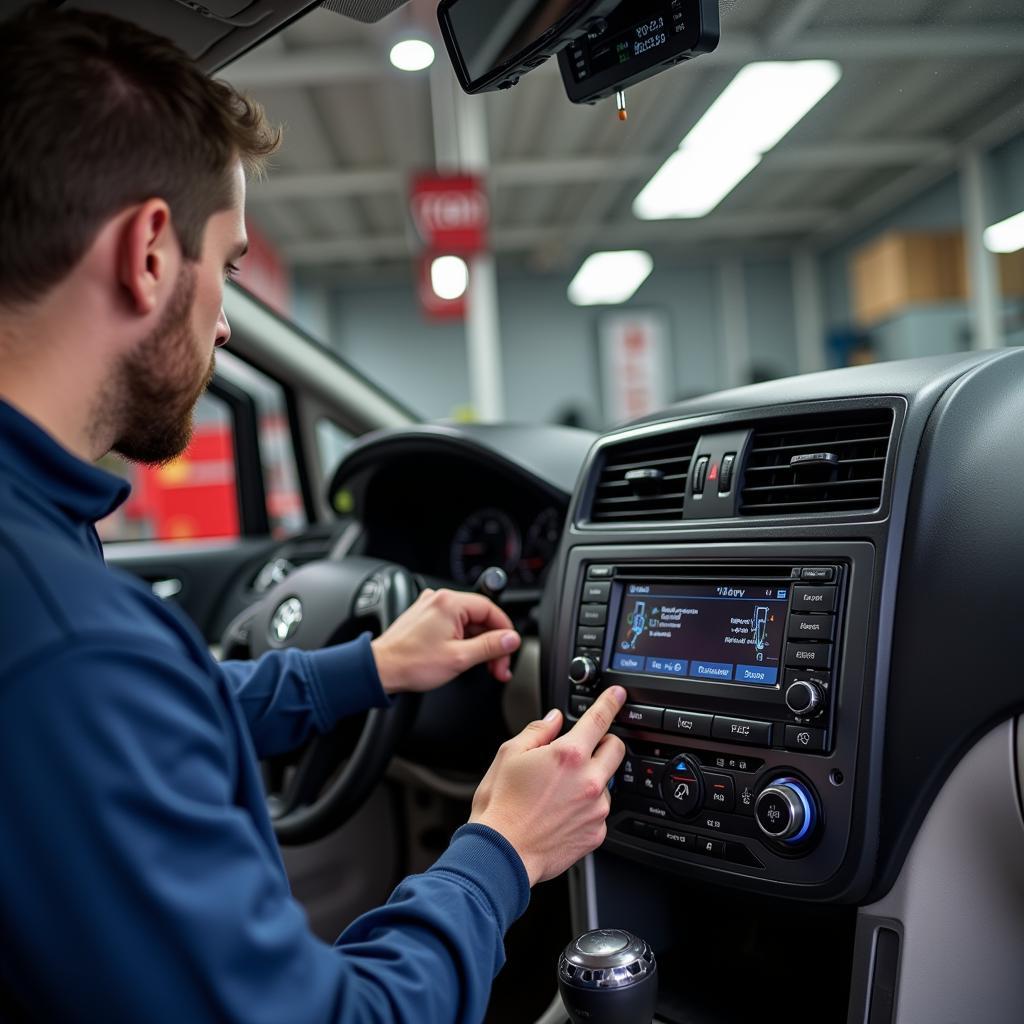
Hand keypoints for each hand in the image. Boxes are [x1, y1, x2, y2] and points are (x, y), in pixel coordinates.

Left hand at [371, 588, 520, 695]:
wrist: (380, 670)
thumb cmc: (411, 663)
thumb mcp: (459, 657)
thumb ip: (490, 646)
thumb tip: (511, 639)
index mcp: (449, 603)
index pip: (490, 609)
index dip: (505, 630)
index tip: (509, 648)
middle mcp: (440, 600)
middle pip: (480, 618)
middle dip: (492, 643)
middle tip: (498, 667)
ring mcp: (431, 608)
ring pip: (468, 623)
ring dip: (479, 645)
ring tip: (483, 667)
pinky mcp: (425, 618)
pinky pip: (453, 626)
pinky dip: (463, 641)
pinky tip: (466, 658)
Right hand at [469, 686, 627, 885]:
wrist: (501, 854)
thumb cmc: (501, 805)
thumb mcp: (509, 754)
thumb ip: (538, 731)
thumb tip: (554, 719)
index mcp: (568, 755)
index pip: (599, 719)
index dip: (611, 702)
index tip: (618, 696)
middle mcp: (589, 780)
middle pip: (616, 749)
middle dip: (604, 743)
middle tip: (583, 750)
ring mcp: (596, 809)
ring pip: (607, 782)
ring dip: (592, 779)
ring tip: (559, 792)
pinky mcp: (596, 833)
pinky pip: (599, 811)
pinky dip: (586, 807)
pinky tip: (561, 813)